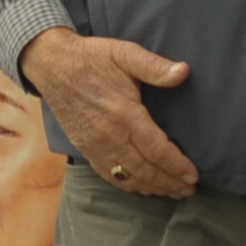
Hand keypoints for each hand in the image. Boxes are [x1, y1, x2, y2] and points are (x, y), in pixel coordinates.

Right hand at [18, 29, 198, 199]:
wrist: (52, 65)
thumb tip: (184, 72)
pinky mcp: (85, 149)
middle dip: (170, 183)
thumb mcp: (124, 53)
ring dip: (153, 188)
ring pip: (128, 177)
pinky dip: (129, 186)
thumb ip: (154, 66)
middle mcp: (110, 136)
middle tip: (189, 190)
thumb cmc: (92, 58)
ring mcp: (95, 146)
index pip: (156, 149)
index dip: (176, 165)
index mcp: (124, 114)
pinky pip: (110, 175)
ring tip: (173, 192)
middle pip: (145, 170)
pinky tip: (143, 187)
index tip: (193, 175)